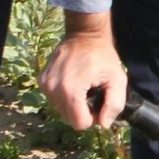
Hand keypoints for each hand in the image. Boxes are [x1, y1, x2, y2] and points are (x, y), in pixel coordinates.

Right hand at [41, 10, 126, 130]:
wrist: (85, 34)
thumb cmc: (103, 57)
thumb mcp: (118, 79)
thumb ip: (115, 105)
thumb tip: (103, 124)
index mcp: (71, 91)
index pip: (79, 123)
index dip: (92, 118)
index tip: (99, 103)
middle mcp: (53, 89)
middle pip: (68, 118)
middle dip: (82, 111)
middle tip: (92, 94)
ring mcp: (44, 84)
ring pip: (60, 109)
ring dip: (73, 104)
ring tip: (83, 87)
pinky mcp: (41, 79)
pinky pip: (54, 99)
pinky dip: (64, 95)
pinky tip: (74, 82)